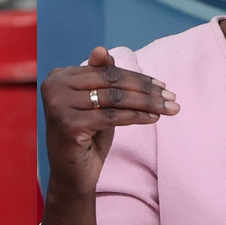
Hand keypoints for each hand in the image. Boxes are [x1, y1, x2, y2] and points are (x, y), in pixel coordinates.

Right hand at [41, 46, 178, 198]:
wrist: (72, 176)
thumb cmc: (87, 137)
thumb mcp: (96, 104)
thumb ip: (99, 77)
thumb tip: (101, 48)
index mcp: (58, 76)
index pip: (106, 71)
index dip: (136, 78)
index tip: (161, 85)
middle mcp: (53, 87)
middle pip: (111, 82)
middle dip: (145, 90)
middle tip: (172, 97)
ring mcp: (58, 105)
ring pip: (114, 99)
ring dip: (147, 103)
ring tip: (169, 108)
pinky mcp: (68, 125)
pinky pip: (111, 117)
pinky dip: (136, 116)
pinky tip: (154, 118)